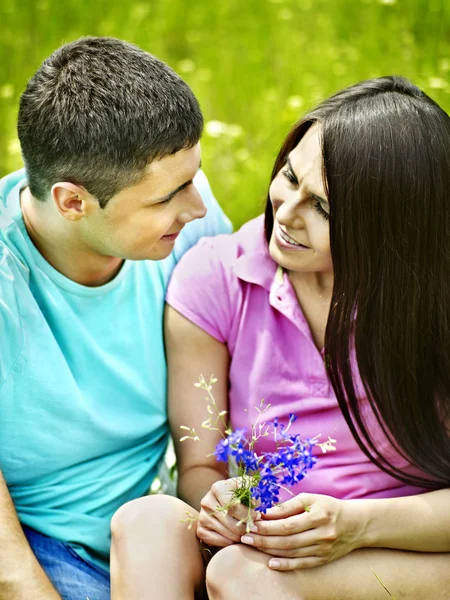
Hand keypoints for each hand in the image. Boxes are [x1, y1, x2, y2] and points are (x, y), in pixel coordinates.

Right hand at [196, 478, 259, 547]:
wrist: (224, 502)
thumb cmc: (239, 494)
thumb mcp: (247, 487)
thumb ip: (255, 491)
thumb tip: (257, 503)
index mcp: (217, 488)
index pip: (234, 507)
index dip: (248, 514)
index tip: (258, 517)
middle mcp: (206, 501)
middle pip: (231, 523)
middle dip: (246, 528)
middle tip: (254, 528)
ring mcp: (202, 516)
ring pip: (227, 534)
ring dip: (240, 536)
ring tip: (248, 532)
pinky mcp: (201, 529)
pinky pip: (218, 541)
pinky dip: (230, 542)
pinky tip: (237, 537)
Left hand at [239, 493, 362, 570]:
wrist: (355, 524)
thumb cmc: (328, 507)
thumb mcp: (310, 499)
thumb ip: (288, 506)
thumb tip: (265, 513)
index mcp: (318, 515)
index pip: (287, 523)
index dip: (267, 525)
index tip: (251, 522)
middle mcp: (322, 534)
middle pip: (287, 540)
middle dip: (263, 538)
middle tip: (245, 536)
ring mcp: (323, 549)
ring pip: (291, 553)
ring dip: (269, 550)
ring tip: (252, 545)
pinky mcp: (323, 560)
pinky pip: (301, 564)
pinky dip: (285, 565)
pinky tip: (270, 563)